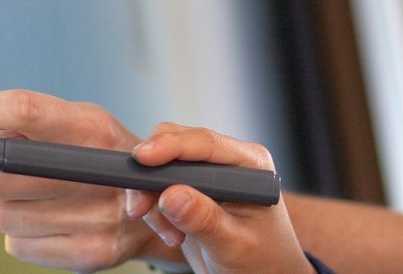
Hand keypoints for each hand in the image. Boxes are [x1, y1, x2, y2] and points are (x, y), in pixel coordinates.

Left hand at [0, 90, 172, 271]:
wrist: (160, 205)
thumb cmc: (102, 158)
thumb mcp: (81, 126)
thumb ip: (33, 127)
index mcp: (92, 124)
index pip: (23, 109)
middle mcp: (99, 167)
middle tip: (22, 173)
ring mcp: (99, 214)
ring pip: (1, 215)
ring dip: (10, 208)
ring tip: (44, 199)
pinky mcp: (94, 253)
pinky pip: (17, 246)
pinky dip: (24, 235)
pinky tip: (52, 222)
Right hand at [128, 124, 313, 273]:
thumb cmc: (262, 260)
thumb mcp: (234, 244)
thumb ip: (204, 220)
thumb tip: (171, 195)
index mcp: (251, 164)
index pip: (206, 143)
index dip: (170, 146)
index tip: (142, 159)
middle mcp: (230, 161)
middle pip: (177, 145)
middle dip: (152, 176)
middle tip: (140, 210)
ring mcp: (211, 174)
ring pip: (162, 165)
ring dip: (153, 199)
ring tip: (171, 235)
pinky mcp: (194, 190)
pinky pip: (160, 186)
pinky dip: (156, 209)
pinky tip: (173, 234)